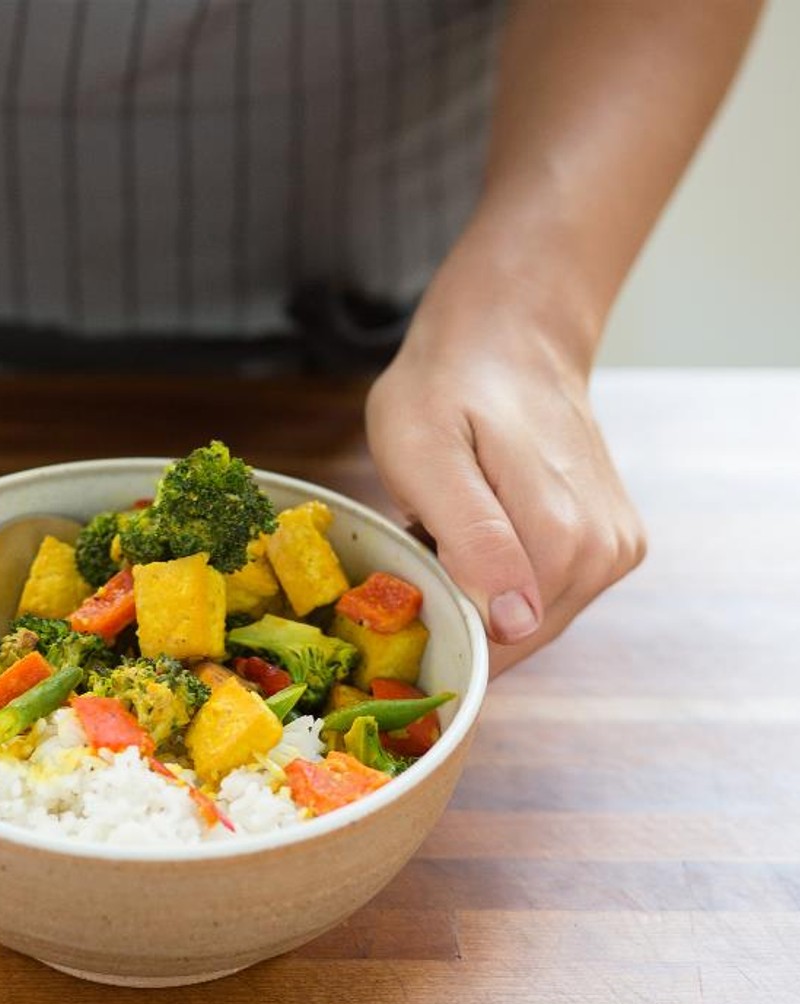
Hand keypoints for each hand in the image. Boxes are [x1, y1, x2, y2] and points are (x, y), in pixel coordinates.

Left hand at [364, 312, 645, 676]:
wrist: (507, 338)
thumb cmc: (447, 390)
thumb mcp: (427, 454)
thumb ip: (472, 539)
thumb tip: (515, 621)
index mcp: (562, 541)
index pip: (494, 646)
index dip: (439, 622)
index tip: (408, 573)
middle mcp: (603, 555)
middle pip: (515, 637)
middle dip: (462, 606)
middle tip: (425, 538)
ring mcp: (615, 552)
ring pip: (528, 620)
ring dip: (481, 591)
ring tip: (452, 528)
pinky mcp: (614, 546)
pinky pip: (545, 594)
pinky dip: (505, 577)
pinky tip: (482, 530)